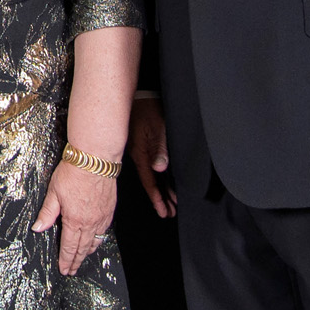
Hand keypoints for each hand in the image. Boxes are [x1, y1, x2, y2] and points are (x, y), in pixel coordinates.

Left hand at [33, 162, 119, 275]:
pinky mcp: (109, 210)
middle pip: (82, 248)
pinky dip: (99, 240)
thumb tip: (38, 228)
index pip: (69, 247)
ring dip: (87, 252)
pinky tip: (96, 240)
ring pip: (95, 241)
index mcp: (74, 220)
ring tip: (82, 258)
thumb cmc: (74, 172)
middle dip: (76, 261)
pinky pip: (104, 231)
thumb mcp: (54, 192)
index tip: (64, 269)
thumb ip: (47, 213)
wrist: (95, 159)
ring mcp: (102, 217)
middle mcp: (90, 222)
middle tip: (72, 271)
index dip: (66, 260)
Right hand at [127, 98, 176, 217]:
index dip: (157, 198)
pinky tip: (165, 185)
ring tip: (170, 205)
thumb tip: (159, 168)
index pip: (150, 182)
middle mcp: (140, 156)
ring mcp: (141, 153)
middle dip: (160, 199)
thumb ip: (159, 149)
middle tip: (169, 213)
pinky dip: (159, 179)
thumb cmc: (147, 110)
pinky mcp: (144, 148)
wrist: (139, 96)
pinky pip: (151, 168)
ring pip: (152, 177)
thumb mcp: (157, 128)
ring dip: (161, 191)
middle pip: (151, 183)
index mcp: (141, 154)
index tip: (164, 211)